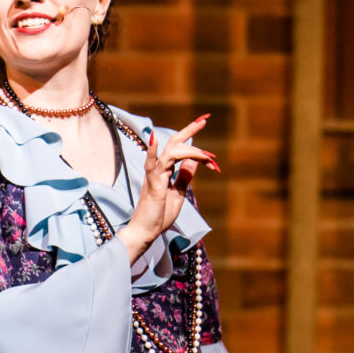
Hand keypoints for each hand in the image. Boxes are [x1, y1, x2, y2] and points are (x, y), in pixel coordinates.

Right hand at [116, 116, 218, 264]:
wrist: (146, 232)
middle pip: (174, 143)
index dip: (193, 141)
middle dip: (189, 131)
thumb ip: (185, 177)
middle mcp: (159, 170)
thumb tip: (194, 161)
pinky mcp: (153, 184)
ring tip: (207, 155)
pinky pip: (153, 165)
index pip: (180, 150)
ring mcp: (155, 176)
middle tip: (204, 120)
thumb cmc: (159, 216)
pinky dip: (153, 152)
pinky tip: (155, 140)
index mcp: (166, 171)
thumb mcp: (178, 193)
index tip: (207, 134)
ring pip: (171, 152)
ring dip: (190, 150)